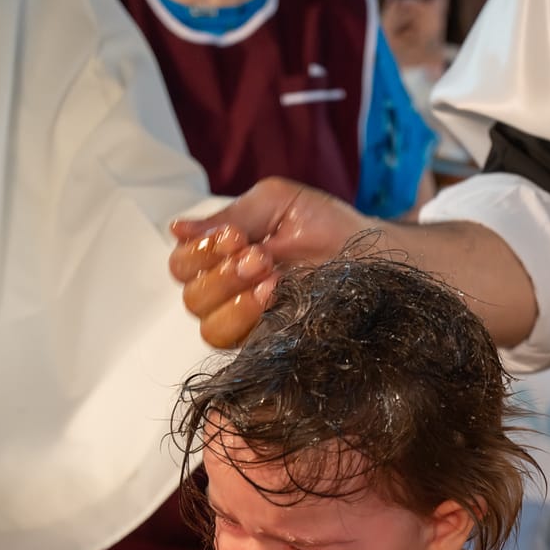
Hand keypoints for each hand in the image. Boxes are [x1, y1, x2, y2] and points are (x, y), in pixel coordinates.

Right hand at [169, 177, 368, 347]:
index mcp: (221, 257)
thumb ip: (231, 216)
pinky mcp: (267, 344)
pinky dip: (251, 316)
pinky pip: (239, 344)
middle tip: (259, 255)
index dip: (200, 252)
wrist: (372, 256)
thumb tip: (177, 228)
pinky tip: (276, 293)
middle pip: (191, 297)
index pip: (181, 264)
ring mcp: (246, 322)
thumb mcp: (277, 205)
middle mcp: (227, 293)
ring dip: (234, 298)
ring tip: (269, 275)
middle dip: (221, 273)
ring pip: (208, 327)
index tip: (236, 237)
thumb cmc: (327, 227)